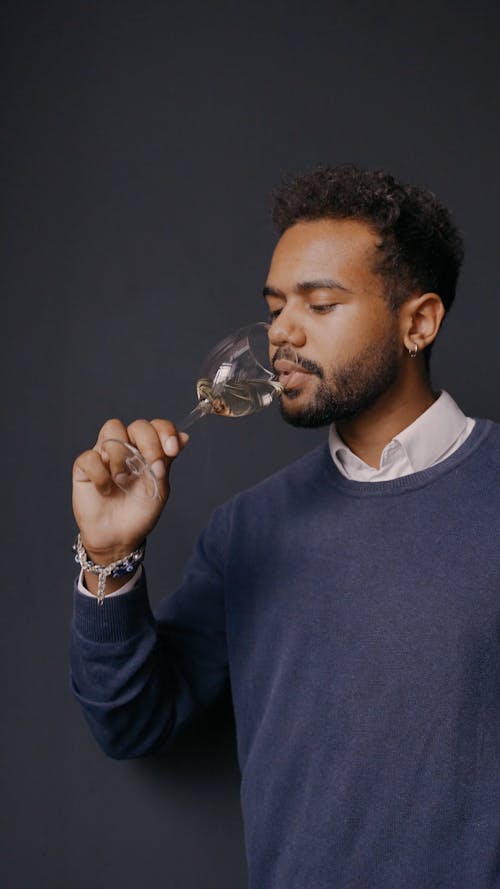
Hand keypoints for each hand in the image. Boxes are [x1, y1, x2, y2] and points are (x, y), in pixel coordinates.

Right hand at [72, 418, 188, 563]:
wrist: (119, 537)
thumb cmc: (140, 512)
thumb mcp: (160, 488)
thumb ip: (167, 461)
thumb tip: (185, 436)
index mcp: (147, 450)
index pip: (156, 426)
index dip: (165, 431)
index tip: (172, 449)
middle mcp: (126, 447)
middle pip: (137, 425)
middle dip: (149, 442)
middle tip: (152, 466)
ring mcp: (104, 454)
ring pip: (112, 429)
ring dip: (122, 454)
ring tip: (123, 479)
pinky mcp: (84, 467)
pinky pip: (90, 456)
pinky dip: (101, 474)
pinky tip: (106, 490)